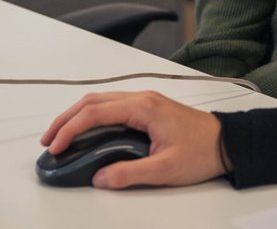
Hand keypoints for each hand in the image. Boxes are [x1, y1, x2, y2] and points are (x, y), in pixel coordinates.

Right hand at [39, 91, 225, 188]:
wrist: (228, 142)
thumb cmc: (203, 150)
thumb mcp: (165, 169)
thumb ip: (129, 174)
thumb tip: (99, 178)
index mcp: (143, 107)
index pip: (94, 113)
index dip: (70, 129)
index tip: (56, 147)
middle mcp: (141, 98)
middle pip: (92, 101)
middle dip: (65, 119)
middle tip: (48, 141)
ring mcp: (145, 101)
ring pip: (100, 101)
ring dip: (77, 116)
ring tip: (60, 136)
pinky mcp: (148, 108)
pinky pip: (112, 106)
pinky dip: (92, 116)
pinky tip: (86, 130)